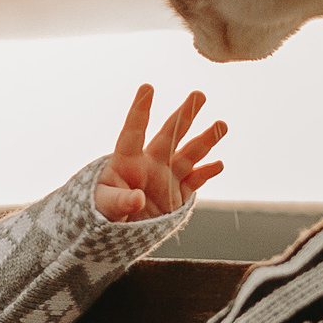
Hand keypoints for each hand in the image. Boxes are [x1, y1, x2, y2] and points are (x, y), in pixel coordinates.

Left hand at [96, 85, 226, 221]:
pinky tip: (218, 164)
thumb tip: (137, 199)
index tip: (147, 88)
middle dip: (184, 115)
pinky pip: (195, 180)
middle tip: (198, 95)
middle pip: (169, 135)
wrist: (116, 234)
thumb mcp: (104, 206)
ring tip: (221, 125)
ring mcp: (166, 178)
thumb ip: (121, 201)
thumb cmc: (101, 213)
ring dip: (205, 140)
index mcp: (126, 161)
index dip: (140, 110)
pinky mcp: (177, 195)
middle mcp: (150, 164)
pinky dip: (207, 172)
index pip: (134, 131)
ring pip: (188, 154)